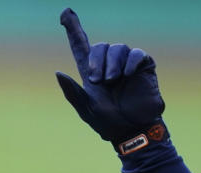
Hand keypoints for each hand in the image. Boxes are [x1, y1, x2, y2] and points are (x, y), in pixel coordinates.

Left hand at [55, 8, 164, 145]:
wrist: (133, 131)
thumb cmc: (108, 124)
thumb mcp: (86, 110)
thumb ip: (72, 92)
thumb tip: (57, 72)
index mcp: (91, 72)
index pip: (80, 45)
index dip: (72, 28)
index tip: (65, 12)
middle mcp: (108, 65)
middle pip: (99, 46)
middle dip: (96, 61)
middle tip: (98, 81)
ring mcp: (126, 64)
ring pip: (117, 48)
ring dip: (113, 64)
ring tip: (112, 81)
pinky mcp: (143, 66)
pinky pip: (136, 53)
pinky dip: (130, 62)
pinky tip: (127, 74)